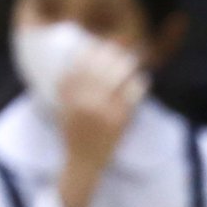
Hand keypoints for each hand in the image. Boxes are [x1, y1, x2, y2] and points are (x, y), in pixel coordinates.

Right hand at [56, 39, 146, 206]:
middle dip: (112, 54)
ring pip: (116, 78)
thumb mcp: (63, 109)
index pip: (80, 64)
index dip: (92, 50)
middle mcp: (83, 101)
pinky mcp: (118, 121)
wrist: (82, 163)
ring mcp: (101, 110)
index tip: (101, 42)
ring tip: (134, 61)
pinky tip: (142, 80)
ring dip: (126, 66)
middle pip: (100, 67)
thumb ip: (67, 86)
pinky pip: (131, 96)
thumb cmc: (73, 134)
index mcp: (68, 96)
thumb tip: (71, 59)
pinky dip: (138, 85)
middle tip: (122, 47)